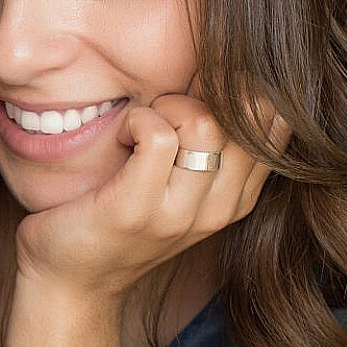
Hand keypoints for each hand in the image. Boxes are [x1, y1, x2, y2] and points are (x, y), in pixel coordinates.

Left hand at [15, 95, 284, 303]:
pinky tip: (120, 140)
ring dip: (164, 108)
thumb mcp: (178, 181)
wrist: (69, 280)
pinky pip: (158, 137)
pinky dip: (135, 122)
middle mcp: (220, 209)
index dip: (239, 89)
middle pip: (246, 116)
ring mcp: (180, 215)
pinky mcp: (137, 211)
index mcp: (238, 197)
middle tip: (160, 113)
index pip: (277, 121)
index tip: (197, 92)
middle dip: (199, 95)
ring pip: (205, 125)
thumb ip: (210, 139)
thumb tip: (226, 67)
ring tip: (138, 128)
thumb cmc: (118, 215)